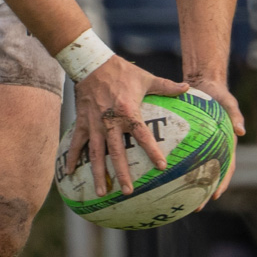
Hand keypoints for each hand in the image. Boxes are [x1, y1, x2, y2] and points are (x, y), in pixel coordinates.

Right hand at [66, 55, 187, 195]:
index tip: (162, 166)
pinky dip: (71, 159)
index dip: (153, 151)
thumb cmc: (121, 71)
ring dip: (98, 174)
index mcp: (128, 112)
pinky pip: (76, 144)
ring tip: (102, 193)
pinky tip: (69, 174)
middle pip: (117, 153)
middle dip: (122, 173)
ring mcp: (94, 124)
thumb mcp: (146, 78)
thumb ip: (166, 86)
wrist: (91, 63)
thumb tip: (187, 88)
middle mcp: (110, 122)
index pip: (142, 135)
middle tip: (128, 192)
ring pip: (96, 154)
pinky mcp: (82, 123)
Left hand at [183, 72, 246, 205]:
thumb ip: (236, 115)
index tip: (215, 195)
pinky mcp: (186, 140)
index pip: (226, 168)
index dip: (222, 182)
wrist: (204, 83)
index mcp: (225, 145)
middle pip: (208, 175)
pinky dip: (171, 163)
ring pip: (191, 168)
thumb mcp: (229, 102)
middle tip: (194, 207)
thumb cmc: (218, 94)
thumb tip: (242, 130)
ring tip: (173, 198)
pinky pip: (178, 153)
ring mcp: (199, 146)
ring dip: (184, 183)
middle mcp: (212, 149)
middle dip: (202, 192)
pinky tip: (159, 171)